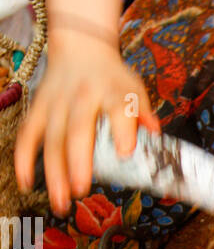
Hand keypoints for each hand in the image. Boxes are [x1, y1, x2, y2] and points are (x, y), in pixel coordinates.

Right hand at [15, 28, 159, 215]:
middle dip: (78, 161)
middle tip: (81, 189)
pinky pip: (28, 135)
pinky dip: (24, 158)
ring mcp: (57, 103)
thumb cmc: (112, 77)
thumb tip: (155, 135)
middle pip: (78, 130)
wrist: (81, 47)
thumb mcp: (134, 88)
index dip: (122, 130)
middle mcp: (83, 96)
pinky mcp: (38, 108)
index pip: (119, 109)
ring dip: (54, 171)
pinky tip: (27, 182)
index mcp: (112, 91)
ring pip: (52, 139)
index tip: (125, 152)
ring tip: (61, 200)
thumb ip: (143, 113)